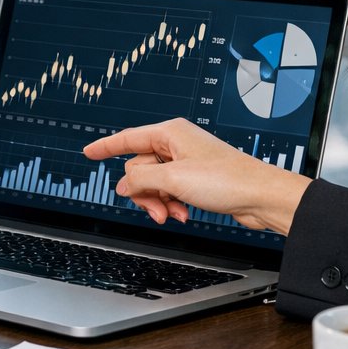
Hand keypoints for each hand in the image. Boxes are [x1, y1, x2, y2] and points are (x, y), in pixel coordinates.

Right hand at [82, 117, 309, 234]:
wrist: (259, 197)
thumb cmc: (226, 180)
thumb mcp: (173, 180)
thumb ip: (140, 181)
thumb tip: (122, 185)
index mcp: (170, 133)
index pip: (127, 138)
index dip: (105, 147)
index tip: (88, 153)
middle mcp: (176, 144)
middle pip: (138, 169)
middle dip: (144, 193)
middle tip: (157, 209)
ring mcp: (185, 162)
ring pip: (153, 184)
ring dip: (158, 202)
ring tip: (173, 215)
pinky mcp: (195, 179)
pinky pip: (168, 192)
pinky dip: (172, 205)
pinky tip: (184, 214)